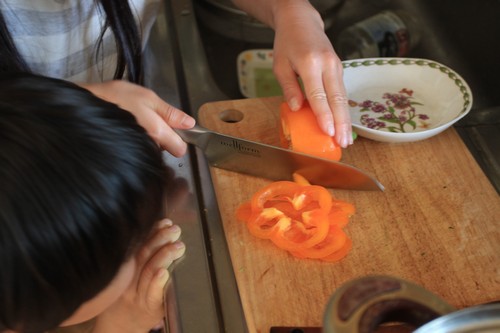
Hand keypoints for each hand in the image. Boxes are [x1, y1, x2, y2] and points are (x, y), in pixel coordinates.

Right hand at [80, 81, 195, 155]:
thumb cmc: (116, 98)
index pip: (180, 149)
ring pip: (152, 150)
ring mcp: (137, 152)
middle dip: (162, 137)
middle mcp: (149, 147)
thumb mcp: (147, 97)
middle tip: (148, 119)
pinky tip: (126, 128)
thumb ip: (170, 112)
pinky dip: (137, 141)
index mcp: (158, 133)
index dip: (179, 139)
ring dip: (148, 139)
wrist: (83, 107)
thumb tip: (190, 123)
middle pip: (165, 149)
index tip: (171, 128)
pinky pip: (138, 150)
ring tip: (134, 121)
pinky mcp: (124, 154)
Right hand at [93, 219, 185, 331]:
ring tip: (179, 246)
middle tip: (175, 230)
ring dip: (164, 256)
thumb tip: (164, 227)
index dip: (152, 232)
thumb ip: (144, 253)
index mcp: (125, 268)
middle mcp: (129, 279)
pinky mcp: (150, 308)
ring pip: (148, 272)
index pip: (137, 245)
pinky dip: (157, 282)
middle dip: (161, 239)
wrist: (120, 325)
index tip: (165, 221)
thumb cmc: (129, 294)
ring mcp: (138, 294)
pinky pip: (152, 294)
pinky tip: (164, 272)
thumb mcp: (130, 274)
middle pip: (143, 255)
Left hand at [271, 1, 352, 146]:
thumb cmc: (287, 44)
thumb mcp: (280, 65)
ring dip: (346, 119)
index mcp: (310, 63)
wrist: (301, 21)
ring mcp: (337, 65)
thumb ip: (289, 87)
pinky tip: (343, 124)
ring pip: (344, 97)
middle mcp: (328, 64)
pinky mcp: (340, 68)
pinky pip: (342, 92)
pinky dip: (343, 110)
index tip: (328, 132)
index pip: (319, 95)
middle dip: (341, 123)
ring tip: (346, 139)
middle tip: (343, 143)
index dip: (324, 116)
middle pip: (338, 98)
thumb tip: (296, 108)